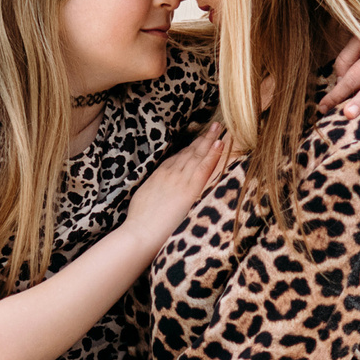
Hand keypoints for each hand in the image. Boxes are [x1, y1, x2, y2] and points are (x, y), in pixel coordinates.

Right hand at [124, 122, 230, 241]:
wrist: (140, 233)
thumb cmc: (139, 223)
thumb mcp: (143, 200)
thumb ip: (153, 193)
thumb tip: (157, 195)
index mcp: (159, 175)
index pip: (178, 158)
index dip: (190, 148)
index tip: (198, 140)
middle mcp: (170, 173)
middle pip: (189, 152)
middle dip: (202, 138)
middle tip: (214, 126)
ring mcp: (180, 179)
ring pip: (198, 155)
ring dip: (210, 140)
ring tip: (219, 128)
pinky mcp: (190, 189)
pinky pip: (204, 167)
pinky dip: (213, 154)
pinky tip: (220, 143)